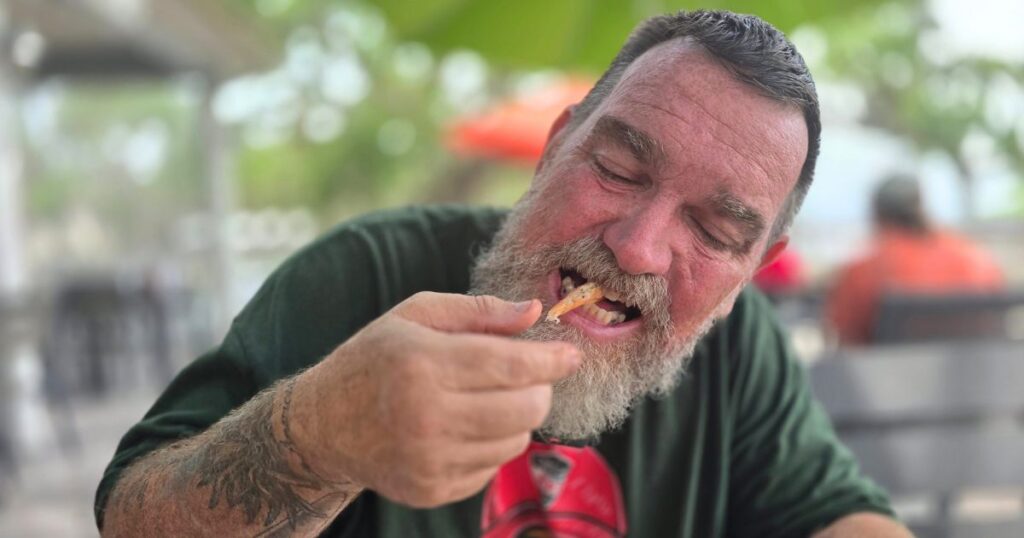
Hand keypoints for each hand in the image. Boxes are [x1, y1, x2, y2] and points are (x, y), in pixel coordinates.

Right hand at [289, 292, 580, 507]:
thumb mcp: (415, 316)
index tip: (571, 355)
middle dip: (540, 390)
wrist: (322, 426)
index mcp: (422, 364)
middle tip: (528, 377)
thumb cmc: (374, 359)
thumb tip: (533, 312)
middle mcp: (426, 417)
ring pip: (515, 441)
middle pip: (524, 409)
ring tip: (487, 400)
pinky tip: (464, 427)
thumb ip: (478, 311)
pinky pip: (492, 468)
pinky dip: (491, 445)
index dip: (550, 361)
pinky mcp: (431, 489)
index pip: (510, 365)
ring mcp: (429, 460)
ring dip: (516, 418)